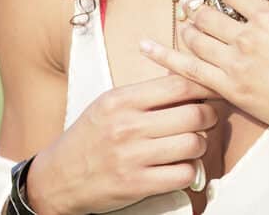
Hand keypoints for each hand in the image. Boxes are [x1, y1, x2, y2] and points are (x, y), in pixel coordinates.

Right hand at [25, 74, 219, 214]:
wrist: (58, 177)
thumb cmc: (89, 137)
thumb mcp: (109, 104)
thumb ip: (145, 94)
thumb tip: (188, 84)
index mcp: (121, 100)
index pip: (178, 86)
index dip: (203, 87)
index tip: (211, 90)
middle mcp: (127, 126)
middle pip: (193, 114)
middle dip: (209, 116)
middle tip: (207, 119)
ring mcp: (132, 156)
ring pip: (193, 144)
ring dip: (201, 145)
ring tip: (193, 144)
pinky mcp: (137, 184)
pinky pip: (183, 174)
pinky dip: (190, 171)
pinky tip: (181, 167)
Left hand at [139, 0, 268, 152]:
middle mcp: (248, 37)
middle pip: (207, 13)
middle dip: (199, 6)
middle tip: (197, 6)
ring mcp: (236, 65)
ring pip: (196, 38)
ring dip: (189, 29)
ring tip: (188, 26)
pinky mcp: (230, 90)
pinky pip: (189, 71)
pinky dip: (166, 58)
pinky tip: (147, 47)